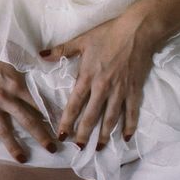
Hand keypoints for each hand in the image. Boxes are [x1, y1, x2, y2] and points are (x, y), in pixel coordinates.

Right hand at [0, 33, 57, 163]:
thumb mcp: (11, 54)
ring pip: (3, 130)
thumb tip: (43, 68)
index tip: (61, 125)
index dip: (51, 114)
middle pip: (26, 121)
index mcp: (15, 83)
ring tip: (23, 160)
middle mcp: (3, 97)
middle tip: (52, 149)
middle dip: (41, 135)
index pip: (38, 103)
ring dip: (14, 147)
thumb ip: (26, 66)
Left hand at [40, 13, 161, 150]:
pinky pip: (131, 112)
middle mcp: (103, 87)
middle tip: (78, 148)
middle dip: (84, 134)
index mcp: (87, 77)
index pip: (74, 104)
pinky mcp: (134, 90)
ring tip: (100, 148)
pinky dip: (129, 125)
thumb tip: (41, 54)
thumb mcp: (81, 40)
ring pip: (111, 118)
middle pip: (91, 116)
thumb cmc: (107, 34)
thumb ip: (61, 50)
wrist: (137, 31)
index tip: (61, 135)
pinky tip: (126, 137)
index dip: (67, 121)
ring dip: (105, 135)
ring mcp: (120, 90)